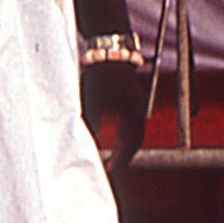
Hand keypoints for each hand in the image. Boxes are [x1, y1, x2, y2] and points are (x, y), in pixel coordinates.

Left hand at [81, 60, 147, 176]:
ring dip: (122, 147)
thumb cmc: (101, 75)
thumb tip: (86, 144)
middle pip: (133, 142)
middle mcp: (137, 112)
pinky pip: (127, 124)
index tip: (108, 172)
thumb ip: (90, 124)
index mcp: (133, 115)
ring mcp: (134, 105)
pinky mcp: (127, 99)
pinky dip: (120, 135)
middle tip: (109, 169)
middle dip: (122, 157)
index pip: (129, 146)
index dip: (119, 161)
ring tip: (109, 159)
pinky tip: (110, 138)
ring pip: (131, 133)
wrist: (109, 50)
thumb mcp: (93, 102)